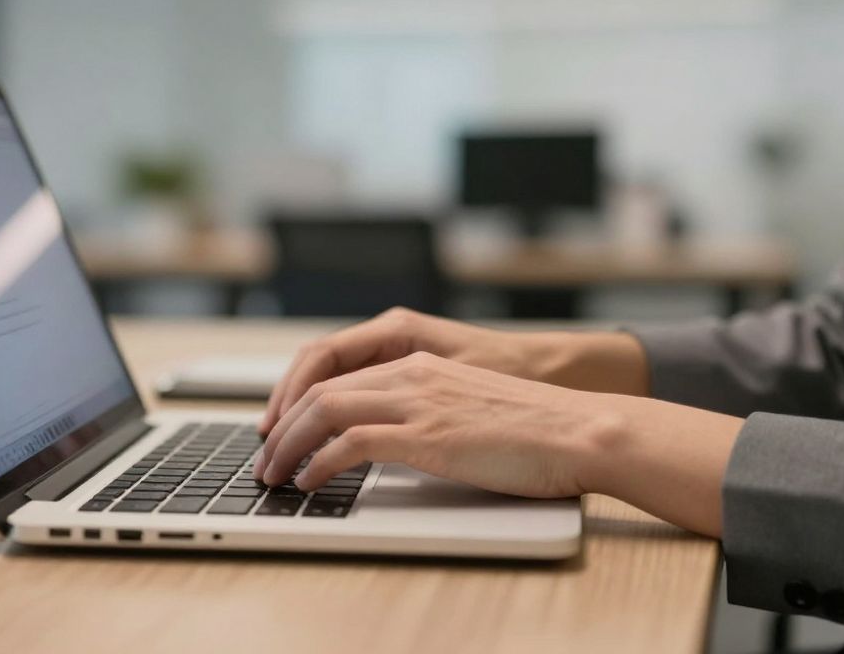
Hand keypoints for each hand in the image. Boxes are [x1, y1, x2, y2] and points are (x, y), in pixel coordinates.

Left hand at [255, 351, 615, 498]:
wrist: (579, 429)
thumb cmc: (537, 428)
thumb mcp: (469, 407)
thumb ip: (428, 411)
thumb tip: (396, 440)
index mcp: (419, 362)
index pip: (336, 373)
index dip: (296, 403)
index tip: (279, 431)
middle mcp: (411, 373)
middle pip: (320, 390)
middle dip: (281, 427)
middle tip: (264, 459)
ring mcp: (418, 401)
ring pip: (325, 412)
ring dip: (289, 446)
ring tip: (273, 475)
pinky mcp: (426, 435)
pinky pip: (351, 444)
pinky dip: (320, 464)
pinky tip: (310, 482)